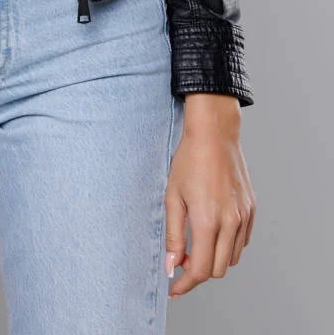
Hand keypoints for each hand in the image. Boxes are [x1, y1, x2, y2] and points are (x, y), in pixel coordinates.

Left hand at [164, 93, 255, 298]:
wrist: (214, 134)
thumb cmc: (189, 160)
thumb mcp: (172, 196)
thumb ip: (173, 235)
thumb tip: (171, 265)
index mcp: (208, 221)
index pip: (199, 270)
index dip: (185, 284)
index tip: (174, 288)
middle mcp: (230, 223)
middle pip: (217, 270)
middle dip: (197, 271)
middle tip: (181, 258)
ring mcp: (244, 217)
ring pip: (231, 258)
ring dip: (213, 259)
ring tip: (195, 242)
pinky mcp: (251, 210)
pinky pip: (241, 242)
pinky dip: (227, 246)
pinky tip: (213, 232)